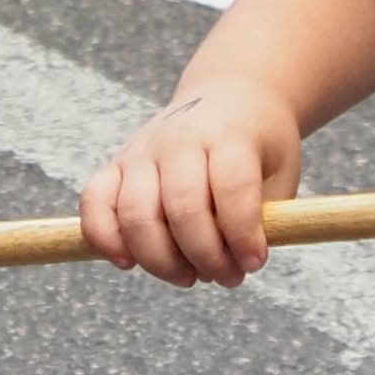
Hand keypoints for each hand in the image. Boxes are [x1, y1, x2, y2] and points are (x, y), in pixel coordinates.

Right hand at [77, 77, 307, 285]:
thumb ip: (263, 217)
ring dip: (161, 260)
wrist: (227, 96)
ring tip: (189, 275)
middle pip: (181, 206)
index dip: (243, 234)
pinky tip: (128, 262)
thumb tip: (234, 262)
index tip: (256, 261)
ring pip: (135, 213)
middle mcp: (179, 137)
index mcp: (228, 134)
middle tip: (228, 277)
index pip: (231, 185)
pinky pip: (94, 202)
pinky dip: (104, 237)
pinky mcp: (116, 164)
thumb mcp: (280, 172)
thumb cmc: (257, 144)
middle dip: (206, 256)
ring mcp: (142, 150)